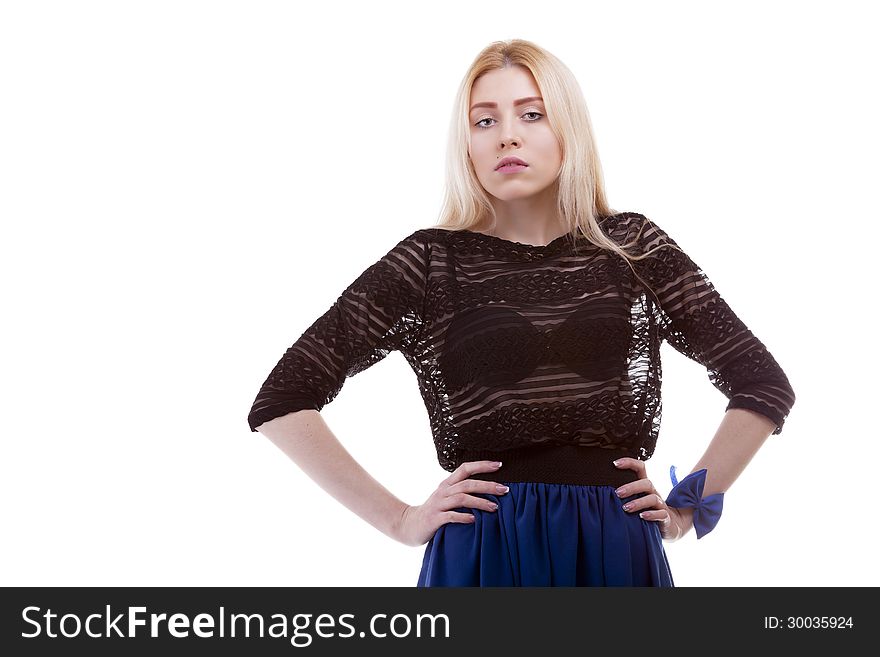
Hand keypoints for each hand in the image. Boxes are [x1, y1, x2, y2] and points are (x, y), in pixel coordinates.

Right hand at [392, 461, 509, 546]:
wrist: (409, 525)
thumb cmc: (433, 511)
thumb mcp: (446, 497)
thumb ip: (461, 492)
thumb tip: (489, 490)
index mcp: (447, 484)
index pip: (465, 468)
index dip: (482, 465)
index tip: (500, 464)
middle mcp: (443, 491)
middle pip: (467, 484)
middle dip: (487, 485)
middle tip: (505, 490)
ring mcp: (438, 504)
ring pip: (461, 498)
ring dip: (479, 502)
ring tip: (494, 507)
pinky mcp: (434, 519)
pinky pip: (450, 516)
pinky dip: (463, 516)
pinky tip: (474, 519)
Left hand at [613, 457, 694, 541]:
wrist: (670, 527)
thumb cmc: (647, 511)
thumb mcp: (636, 499)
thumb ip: (624, 494)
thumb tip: (599, 490)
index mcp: (645, 486)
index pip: (640, 468)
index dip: (629, 462)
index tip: (615, 463)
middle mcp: (653, 493)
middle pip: (646, 483)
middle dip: (631, 487)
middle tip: (617, 493)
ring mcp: (661, 505)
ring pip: (653, 498)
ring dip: (638, 502)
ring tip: (626, 508)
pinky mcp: (665, 518)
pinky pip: (661, 514)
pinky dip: (651, 515)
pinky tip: (642, 516)